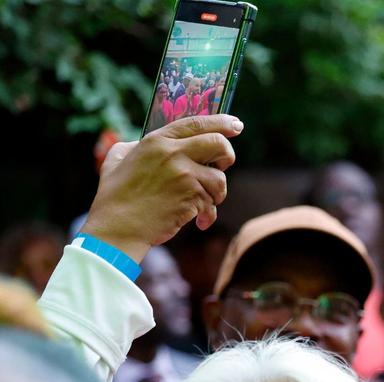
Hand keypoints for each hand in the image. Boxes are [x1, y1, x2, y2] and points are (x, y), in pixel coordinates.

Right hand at [80, 114, 242, 262]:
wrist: (119, 226)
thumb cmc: (116, 195)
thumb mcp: (118, 158)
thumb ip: (138, 145)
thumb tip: (155, 143)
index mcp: (156, 141)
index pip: (196, 123)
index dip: (221, 122)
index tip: (236, 125)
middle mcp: (173, 154)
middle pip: (219, 144)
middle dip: (227, 155)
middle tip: (222, 165)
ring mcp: (184, 176)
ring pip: (220, 178)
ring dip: (217, 192)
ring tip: (203, 200)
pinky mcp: (192, 198)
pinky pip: (213, 203)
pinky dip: (209, 214)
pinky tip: (200, 221)